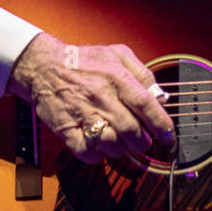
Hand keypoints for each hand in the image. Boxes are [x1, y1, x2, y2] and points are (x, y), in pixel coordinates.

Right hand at [8, 32, 174, 163]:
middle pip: (130, 129)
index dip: (160, 123)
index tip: (168, 135)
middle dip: (142, 142)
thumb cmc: (83, 61)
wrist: (43, 65)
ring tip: (121, 144)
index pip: (144, 103)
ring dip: (121, 150)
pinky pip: (85, 151)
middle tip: (143, 142)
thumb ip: (142, 73)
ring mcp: (82, 113)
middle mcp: (100, 96)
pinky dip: (96, 156)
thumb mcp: (118, 54)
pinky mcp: (65, 127)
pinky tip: (100, 148)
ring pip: (110, 143)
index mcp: (115, 76)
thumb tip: (159, 95)